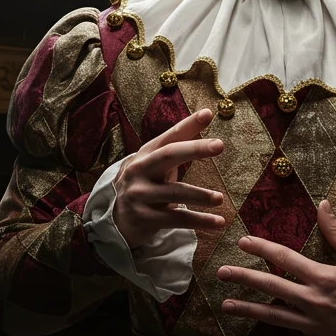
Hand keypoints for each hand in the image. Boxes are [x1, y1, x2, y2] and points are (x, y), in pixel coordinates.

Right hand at [112, 108, 227, 249]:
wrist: (115, 220)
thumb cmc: (144, 187)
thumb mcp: (154, 167)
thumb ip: (175, 150)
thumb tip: (205, 128)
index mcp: (145, 155)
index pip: (169, 136)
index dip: (188, 125)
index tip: (208, 113)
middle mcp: (139, 171)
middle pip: (168, 155)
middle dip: (195, 149)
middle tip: (219, 144)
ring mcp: (139, 195)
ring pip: (175, 192)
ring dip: (200, 196)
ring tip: (220, 198)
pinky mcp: (144, 218)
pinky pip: (177, 219)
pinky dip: (200, 221)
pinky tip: (219, 221)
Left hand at [217, 200, 335, 335]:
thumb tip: (322, 204)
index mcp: (324, 276)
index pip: (285, 259)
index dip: (262, 249)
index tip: (242, 242)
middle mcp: (315, 300)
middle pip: (272, 287)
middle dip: (244, 278)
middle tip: (221, 273)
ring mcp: (315, 325)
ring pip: (275, 317)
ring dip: (248, 311)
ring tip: (226, 305)